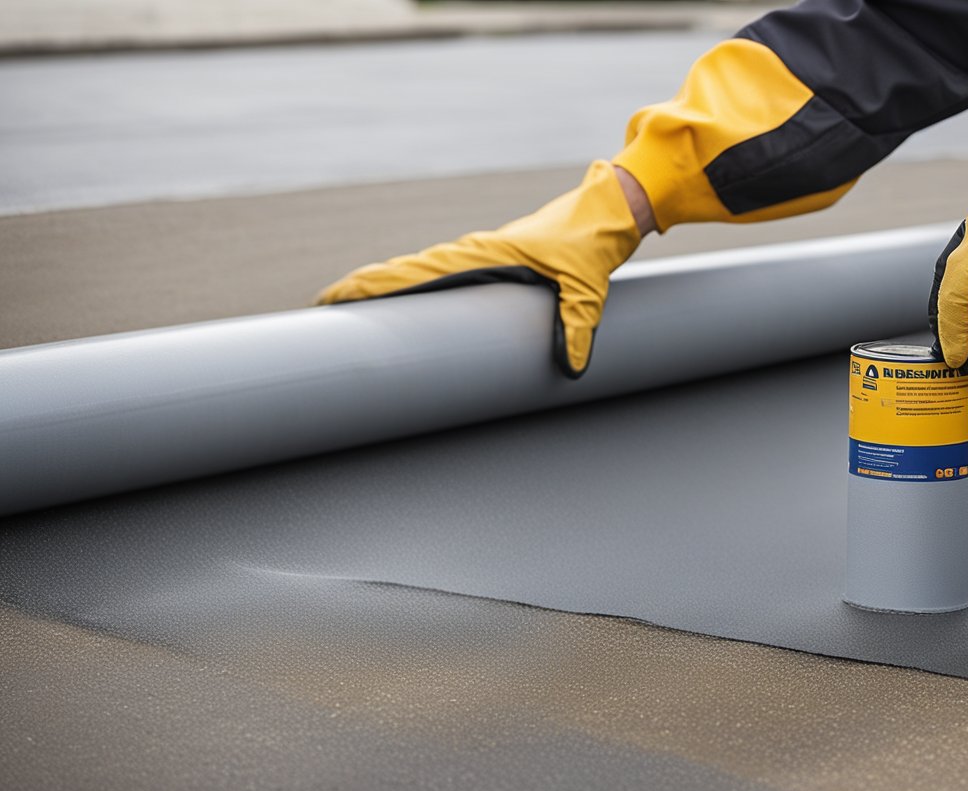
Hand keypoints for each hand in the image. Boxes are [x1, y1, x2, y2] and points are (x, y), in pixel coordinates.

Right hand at [315, 161, 641, 378]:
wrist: (608, 211)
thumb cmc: (592, 241)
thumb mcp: (587, 289)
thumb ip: (577, 326)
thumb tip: (570, 368)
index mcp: (484, 254)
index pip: (416, 272)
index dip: (374, 284)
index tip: (336, 296)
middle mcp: (475, 252)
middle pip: (407, 272)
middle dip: (366, 289)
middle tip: (324, 309)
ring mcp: (483, 256)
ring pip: (422, 273)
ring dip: (388, 287)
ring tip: (353, 308)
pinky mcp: (496, 261)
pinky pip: (445, 274)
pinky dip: (418, 284)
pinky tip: (410, 302)